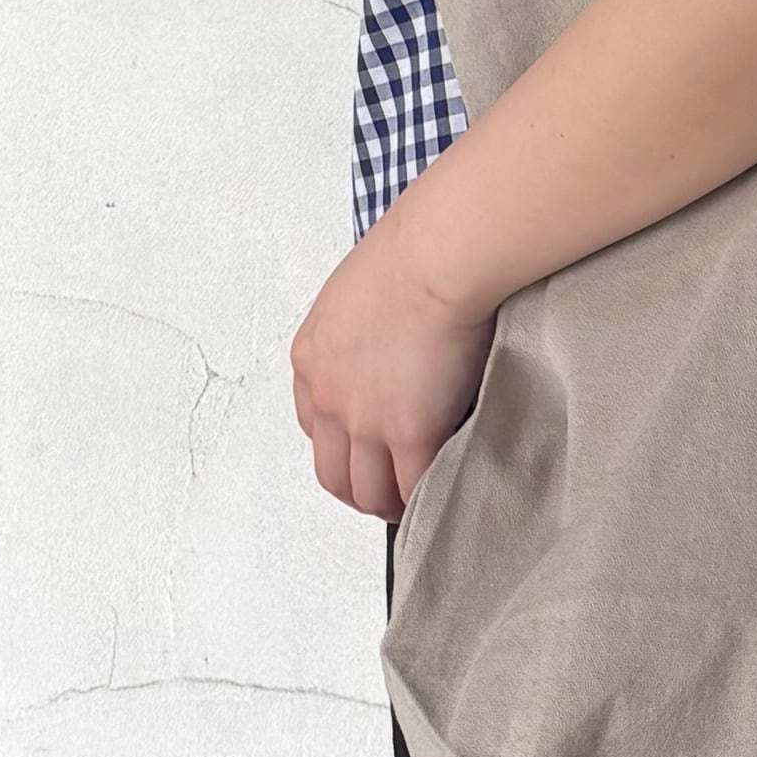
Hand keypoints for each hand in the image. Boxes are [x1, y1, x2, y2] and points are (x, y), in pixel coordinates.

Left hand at [292, 212, 497, 521]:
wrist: (437, 256)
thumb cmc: (415, 252)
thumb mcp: (361, 289)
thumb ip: (363, 326)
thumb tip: (393, 336)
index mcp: (312, 358)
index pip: (311, 425)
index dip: (341, 444)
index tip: (364, 449)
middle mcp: (328, 396)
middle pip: (331, 471)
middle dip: (358, 489)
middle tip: (388, 493)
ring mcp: (366, 420)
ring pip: (366, 492)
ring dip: (389, 505)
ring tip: (417, 505)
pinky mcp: (410, 431)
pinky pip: (414, 488)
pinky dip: (426, 500)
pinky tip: (444, 496)